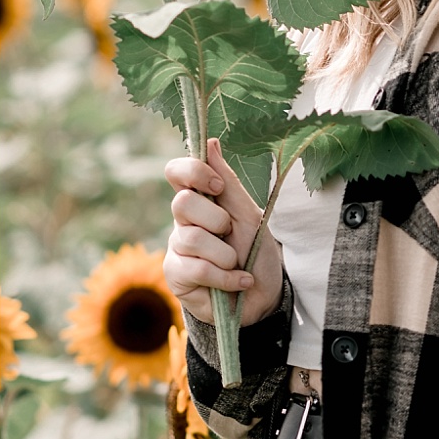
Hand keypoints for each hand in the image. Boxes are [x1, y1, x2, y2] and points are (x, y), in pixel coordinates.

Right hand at [163, 139, 281, 327]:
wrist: (263, 296)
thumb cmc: (255, 251)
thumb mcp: (250, 215)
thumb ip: (229, 183)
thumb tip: (211, 142)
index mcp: (202, 200)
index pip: (177, 172)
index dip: (192, 172)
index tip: (216, 186)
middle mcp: (183, 221)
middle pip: (182, 203)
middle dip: (217, 219)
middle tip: (232, 234)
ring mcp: (176, 248)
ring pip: (191, 238)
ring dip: (225, 253)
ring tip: (237, 262)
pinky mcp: (175, 275)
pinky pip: (195, 268)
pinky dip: (226, 276)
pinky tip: (238, 281)